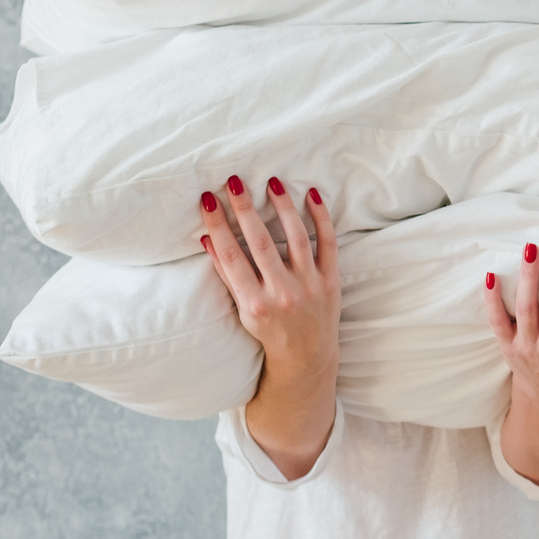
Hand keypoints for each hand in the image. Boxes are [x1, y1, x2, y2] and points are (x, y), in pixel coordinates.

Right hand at [200, 175, 339, 479]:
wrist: (306, 357)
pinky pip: (327, 243)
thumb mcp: (242, 310)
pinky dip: (321, 218)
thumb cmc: (267, 331)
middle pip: (260, 243)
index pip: (230, 256)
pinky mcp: (331, 281)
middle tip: (233, 181)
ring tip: (272, 182)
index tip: (206, 199)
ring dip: (283, 207)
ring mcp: (309, 285)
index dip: (217, 226)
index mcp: (254, 304)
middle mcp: (282, 293)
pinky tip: (311, 194)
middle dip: (244, 210)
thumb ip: (227, 274)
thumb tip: (208, 238)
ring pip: (295, 238)